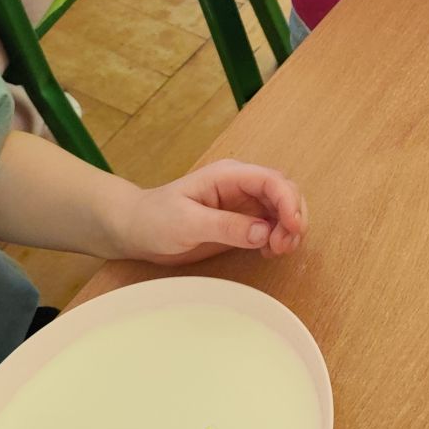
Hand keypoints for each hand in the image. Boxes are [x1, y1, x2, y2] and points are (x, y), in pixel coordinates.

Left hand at [114, 159, 307, 264]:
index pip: (271, 181)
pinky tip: (270, 252)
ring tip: (279, 251)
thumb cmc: (155, 220)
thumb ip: (226, 226)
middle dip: (293, 217)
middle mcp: (241, 186)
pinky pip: (271, 226)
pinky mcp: (242, 222)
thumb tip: (263, 232)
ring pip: (282, 210)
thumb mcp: (187, 223)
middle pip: (284, 193)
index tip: (293, 228)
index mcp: (228, 176)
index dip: (289, 201)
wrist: (136, 230)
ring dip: (289, 229)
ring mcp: (243, 204)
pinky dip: (279, 238)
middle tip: (285, 246)